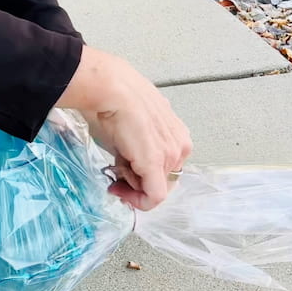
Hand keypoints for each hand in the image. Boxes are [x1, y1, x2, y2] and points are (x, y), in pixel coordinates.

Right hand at [56, 46, 191, 210]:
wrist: (112, 89)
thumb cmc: (117, 100)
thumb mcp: (134, 128)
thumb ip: (138, 148)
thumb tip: (128, 165)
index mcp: (178, 135)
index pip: (165, 170)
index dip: (144, 179)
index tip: (124, 178)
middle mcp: (180, 146)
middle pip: (162, 182)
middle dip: (138, 186)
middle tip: (117, 181)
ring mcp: (169, 156)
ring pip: (155, 190)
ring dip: (132, 188)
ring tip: (115, 170)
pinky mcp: (155, 164)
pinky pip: (153, 197)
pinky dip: (136, 201)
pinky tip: (119, 188)